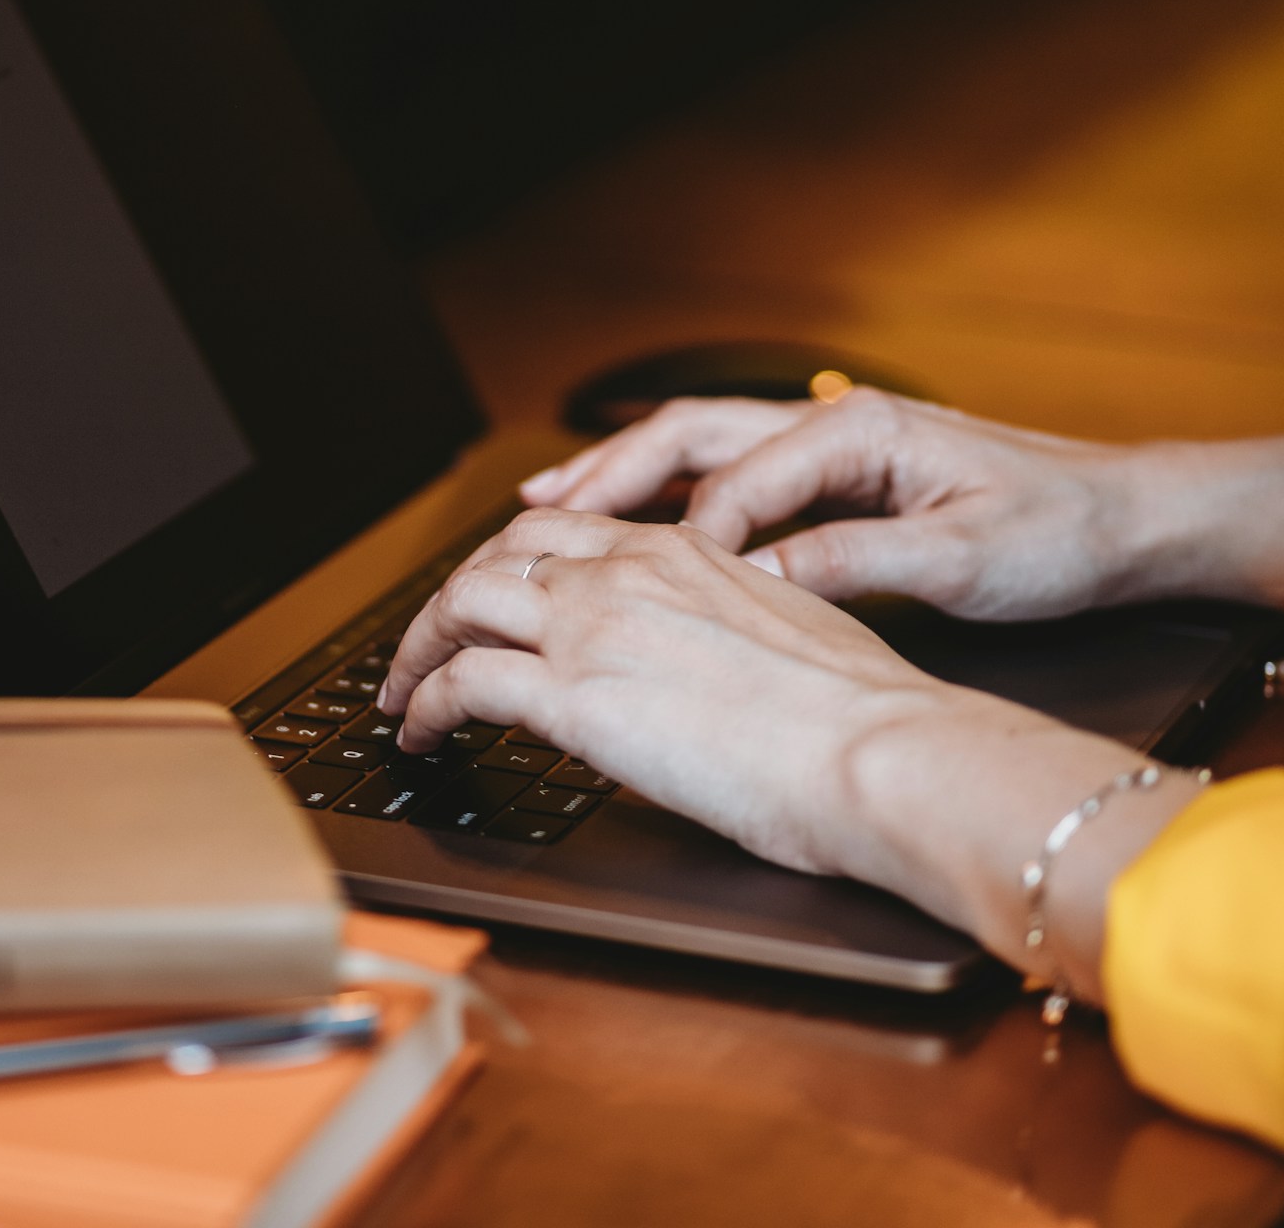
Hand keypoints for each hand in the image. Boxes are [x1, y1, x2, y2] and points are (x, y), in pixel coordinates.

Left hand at [376, 508, 957, 876]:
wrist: (879, 751)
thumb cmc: (862, 716)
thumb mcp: (786, 633)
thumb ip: (721, 627)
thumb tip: (699, 663)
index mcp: (681, 551)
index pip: (564, 532)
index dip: (509, 564)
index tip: (489, 598)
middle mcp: (626, 572)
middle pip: (495, 557)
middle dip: (449, 602)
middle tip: (428, 646)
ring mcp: (593, 627)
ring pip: (458, 605)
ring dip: (416, 649)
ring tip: (404, 693)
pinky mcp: (572, 696)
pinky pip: (460, 684)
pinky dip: (423, 706)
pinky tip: (420, 734)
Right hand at [518, 390, 1283, 628]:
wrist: (1137, 519)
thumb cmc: (1066, 531)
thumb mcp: (967, 557)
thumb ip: (857, 560)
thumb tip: (762, 577)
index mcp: (858, 429)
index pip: (733, 481)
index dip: (674, 537)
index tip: (624, 591)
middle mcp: (832, 421)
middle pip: (687, 437)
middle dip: (603, 476)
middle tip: (527, 517)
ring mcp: (832, 443)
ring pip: (698, 450)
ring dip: (622, 478)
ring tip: (544, 508)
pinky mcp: (840, 477)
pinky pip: (729, 477)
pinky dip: (669, 498)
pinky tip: (633, 528)